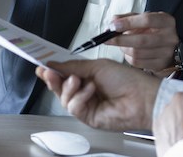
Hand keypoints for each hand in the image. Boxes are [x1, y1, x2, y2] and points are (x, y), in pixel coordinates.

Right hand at [36, 59, 160, 130]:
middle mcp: (86, 91)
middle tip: (47, 72)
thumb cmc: (126, 79)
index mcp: (88, 76)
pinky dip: (80, 97)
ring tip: (78, 80)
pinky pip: (74, 107)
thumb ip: (73, 66)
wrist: (141, 97)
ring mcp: (87, 105)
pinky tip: (90, 91)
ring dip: (69, 87)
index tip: (42, 65)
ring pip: (64, 99)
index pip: (66, 74)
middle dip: (53, 79)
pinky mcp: (88, 117)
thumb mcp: (97, 66)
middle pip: (61, 88)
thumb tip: (54, 64)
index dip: (53, 71)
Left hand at [106, 12, 179, 71]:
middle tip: (108, 39)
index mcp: (167, 21)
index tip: (114, 26)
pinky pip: (137, 62)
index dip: (128, 23)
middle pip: (141, 40)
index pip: (147, 20)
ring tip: (121, 44)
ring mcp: (166, 53)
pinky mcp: (160, 65)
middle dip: (121, 40)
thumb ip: (127, 18)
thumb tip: (113, 22)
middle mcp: (170, 37)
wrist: (166, 46)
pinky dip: (128, 57)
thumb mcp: (143, 19)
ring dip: (123, 48)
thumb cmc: (152, 30)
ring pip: (137, 53)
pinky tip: (128, 52)